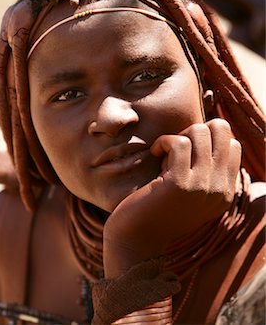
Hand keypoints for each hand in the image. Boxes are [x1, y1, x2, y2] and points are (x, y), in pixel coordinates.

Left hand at [103, 119, 240, 277]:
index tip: (187, 152)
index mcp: (226, 191)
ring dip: (178, 136)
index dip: (208, 138)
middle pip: (222, 130)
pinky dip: (164, 141)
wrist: (138, 240)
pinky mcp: (179, 183)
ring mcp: (202, 186)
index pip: (233, 144)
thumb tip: (203, 130)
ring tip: (164, 153)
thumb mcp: (191, 190)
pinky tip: (155, 154)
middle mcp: (220, 189)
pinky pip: (179, 142)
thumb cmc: (159, 209)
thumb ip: (204, 169)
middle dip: (196, 130)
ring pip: (200, 132)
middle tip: (177, 148)